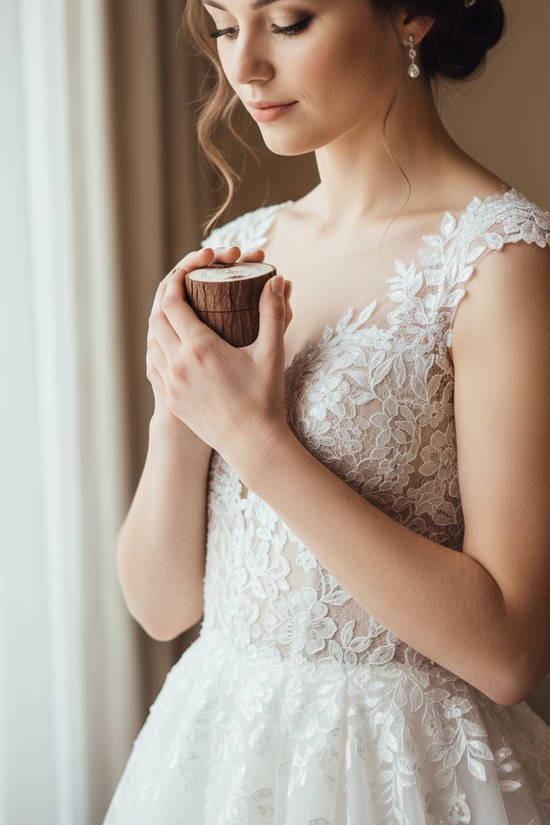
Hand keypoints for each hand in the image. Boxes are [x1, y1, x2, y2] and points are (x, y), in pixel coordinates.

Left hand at [146, 245, 292, 464]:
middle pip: (156, 316)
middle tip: (183, 283)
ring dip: (159, 319)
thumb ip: (273, 313)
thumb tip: (277, 281)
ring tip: (176, 308)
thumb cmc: (264, 400)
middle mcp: (177, 364)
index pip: (172, 301)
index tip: (190, 269)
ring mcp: (169, 383)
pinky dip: (156, 344)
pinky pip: (151, 363)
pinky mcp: (169, 398)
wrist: (252, 444)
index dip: (176, 279)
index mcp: (199, 348)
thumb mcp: (271, 353)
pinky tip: (170, 341)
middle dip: (166, 293)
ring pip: (150, 340)